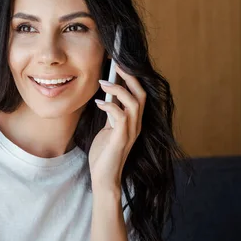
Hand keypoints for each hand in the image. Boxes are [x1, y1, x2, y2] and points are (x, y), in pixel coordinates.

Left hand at [89, 64, 145, 193]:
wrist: (104, 178)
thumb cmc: (104, 154)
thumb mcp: (107, 129)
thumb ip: (111, 115)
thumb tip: (106, 96)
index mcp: (134, 121)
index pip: (139, 95)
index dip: (132, 78)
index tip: (120, 63)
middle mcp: (137, 125)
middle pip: (142, 94)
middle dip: (130, 77)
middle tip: (115, 64)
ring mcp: (131, 132)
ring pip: (135, 103)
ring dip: (119, 90)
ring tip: (104, 82)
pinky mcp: (122, 139)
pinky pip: (120, 116)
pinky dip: (110, 106)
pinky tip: (98, 102)